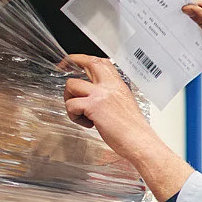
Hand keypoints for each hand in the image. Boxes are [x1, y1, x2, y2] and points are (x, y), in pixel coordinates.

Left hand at [62, 54, 190, 201]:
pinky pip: (71, 105)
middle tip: (61, 68)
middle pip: (88, 63)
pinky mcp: (93, 106)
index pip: (101, 62)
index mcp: (119, 86)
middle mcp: (110, 87)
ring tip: (80, 113)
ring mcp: (101, 95)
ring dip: (69, 99)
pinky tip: (87, 124)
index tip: (75, 63)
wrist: (141, 142)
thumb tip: (92, 98)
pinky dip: (74, 116)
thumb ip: (110, 98)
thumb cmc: (134, 131)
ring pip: (71, 84)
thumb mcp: (125, 106)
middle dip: (70, 62)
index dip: (85, 59)